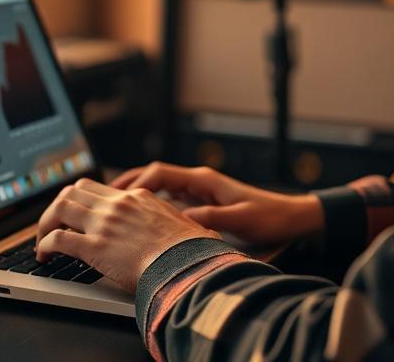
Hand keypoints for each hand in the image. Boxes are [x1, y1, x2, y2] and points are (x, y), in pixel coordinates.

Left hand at [34, 177, 219, 292]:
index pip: (97, 188)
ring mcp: (104, 224)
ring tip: (43, 241)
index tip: (74, 215)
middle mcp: (117, 205)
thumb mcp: (184, 225)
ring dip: (45, 224)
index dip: (80, 200)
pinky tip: (44, 256)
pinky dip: (44, 246)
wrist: (187, 265)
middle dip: (57, 207)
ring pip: (60, 208)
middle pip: (73, 191)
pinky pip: (57, 239)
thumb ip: (175, 223)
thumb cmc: (192, 251)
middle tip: (53, 225)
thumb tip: (197, 231)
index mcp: (136, 198)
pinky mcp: (94, 247)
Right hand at [110, 162, 323, 245]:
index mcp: (204, 180)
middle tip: (102, 198)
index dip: (137, 183)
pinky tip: (140, 220)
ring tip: (113, 207)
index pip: (161, 173)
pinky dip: (151, 206)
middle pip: (154, 176)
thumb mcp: (240, 220)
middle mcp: (199, 182)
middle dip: (128, 185)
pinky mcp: (203, 203)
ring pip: (159, 188)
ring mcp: (200, 192)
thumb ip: (211, 219)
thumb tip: (182, 220)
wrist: (291, 218)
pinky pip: (169, 200)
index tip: (118, 197)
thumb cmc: (270, 217)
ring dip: (137, 195)